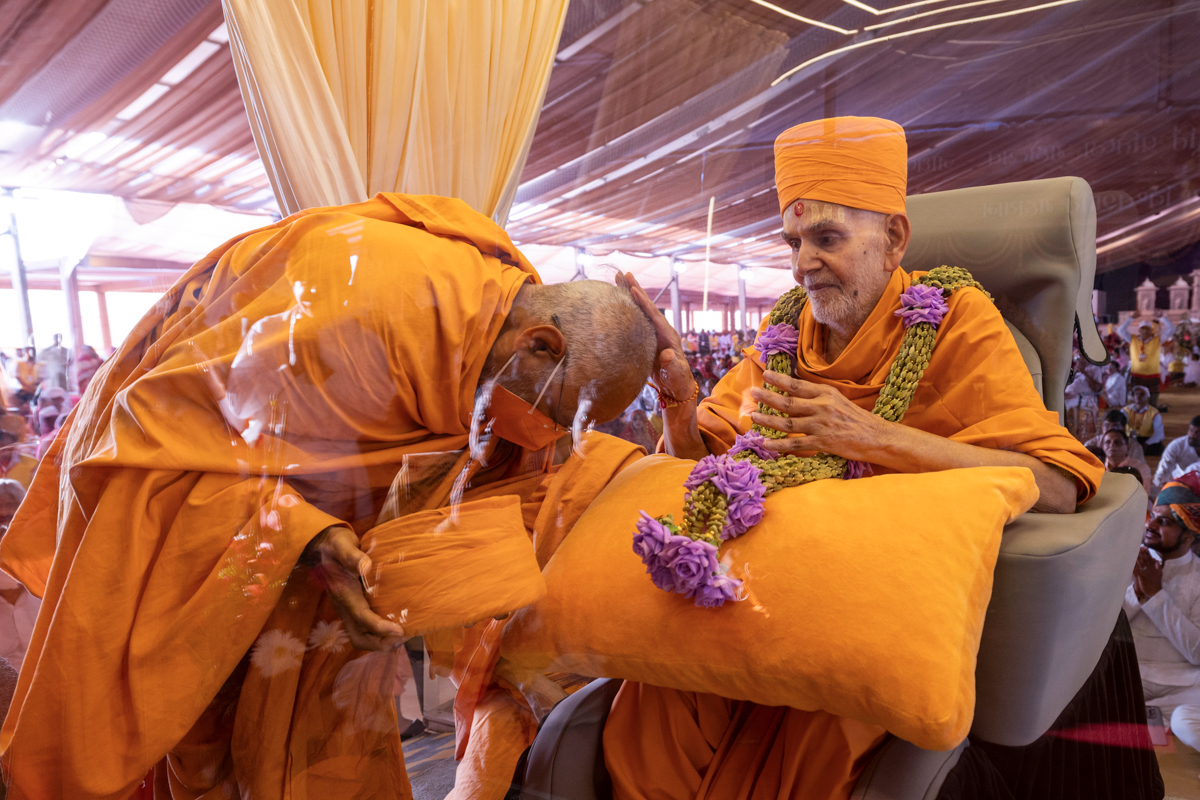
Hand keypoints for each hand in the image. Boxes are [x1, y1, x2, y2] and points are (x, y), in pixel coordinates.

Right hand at [302, 526, 406, 650]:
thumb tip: (367, 566)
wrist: (321, 548)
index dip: (380, 628)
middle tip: (404, 636)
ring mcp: (347, 611)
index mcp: (344, 595)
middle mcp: (344, 608)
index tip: (400, 630)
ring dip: (381, 643)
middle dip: (381, 643)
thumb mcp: (342, 545)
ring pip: (361, 638)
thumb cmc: (335, 545)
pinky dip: (379, 635)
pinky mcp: (351, 609)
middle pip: (360, 638)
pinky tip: (395, 627)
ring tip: (402, 636)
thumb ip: (352, 556)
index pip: (361, 617)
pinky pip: (364, 631)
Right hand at [618, 272, 694, 403]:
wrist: (677, 386)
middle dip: (635, 289)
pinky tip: (618, 300)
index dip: (643, 303)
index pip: (654, 316)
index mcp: (668, 336)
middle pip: (647, 306)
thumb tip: (667, 355)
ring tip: (618, 279)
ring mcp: (654, 332)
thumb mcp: (676, 374)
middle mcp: (661, 330)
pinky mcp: (647, 337)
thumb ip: (672, 365)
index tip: (632, 289)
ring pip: (641, 309)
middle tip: (623, 273)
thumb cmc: (678, 381)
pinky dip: (628, 306)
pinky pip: (636, 318)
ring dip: (630, 293)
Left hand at [748, 371, 884, 459]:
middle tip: (753, 392)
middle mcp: (822, 407)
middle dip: (768, 397)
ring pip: (788, 423)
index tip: (765, 375)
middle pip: (788, 403)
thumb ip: (817, 395)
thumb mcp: (838, 399)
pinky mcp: (822, 443)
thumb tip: (793, 389)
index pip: (798, 385)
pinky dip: (779, 444)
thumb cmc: (856, 418)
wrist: (875, 437)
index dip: (780, 380)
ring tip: (753, 416)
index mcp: (826, 394)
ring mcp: (821, 426)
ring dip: (768, 420)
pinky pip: (795, 444)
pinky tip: (766, 442)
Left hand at [1133, 546, 1163, 601]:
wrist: (1156, 592)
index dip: (1147, 553)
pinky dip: (1133, 565)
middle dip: (1141, 553)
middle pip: (1145, 559)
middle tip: (1137, 547)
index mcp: (1154, 568)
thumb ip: (1158, 567)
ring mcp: (1146, 573)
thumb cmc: (1156, 583)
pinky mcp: (1142, 577)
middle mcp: (1150, 569)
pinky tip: (1130, 562)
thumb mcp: (1160, 574)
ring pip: (1140, 563)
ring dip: (1136, 557)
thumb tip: (1156, 560)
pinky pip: (1136, 570)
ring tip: (1133, 552)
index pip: (1150, 559)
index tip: (1144, 547)